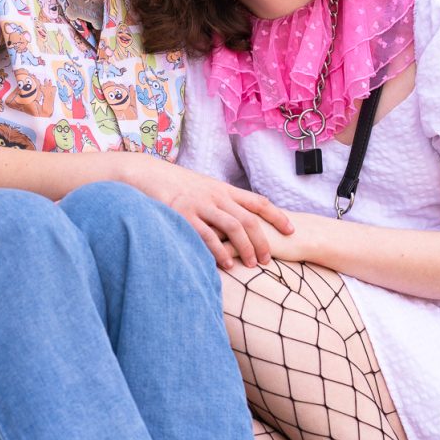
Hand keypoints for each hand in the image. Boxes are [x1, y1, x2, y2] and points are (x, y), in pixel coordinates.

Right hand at [131, 159, 293, 270]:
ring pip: (233, 227)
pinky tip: (227, 264)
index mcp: (223, 189)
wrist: (147, 173)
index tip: (291, 231)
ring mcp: (201, 205)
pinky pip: (207, 235)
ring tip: (253, 265)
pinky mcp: (184, 215)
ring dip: (246, 248)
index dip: (276, 216)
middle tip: (268, 260)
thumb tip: (235, 219)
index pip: (257, 202)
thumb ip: (219, 202)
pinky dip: (220, 251)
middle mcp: (216, 196)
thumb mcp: (203, 188)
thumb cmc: (175, 185)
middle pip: (249, 219)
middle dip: (263, 240)